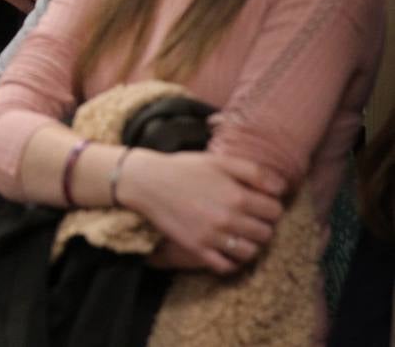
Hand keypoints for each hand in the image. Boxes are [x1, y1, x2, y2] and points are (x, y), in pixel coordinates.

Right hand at [120, 150, 285, 275]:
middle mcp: (228, 219)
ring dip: (251, 244)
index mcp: (237, 195)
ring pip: (251, 252)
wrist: (147, 182)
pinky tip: (228, 250)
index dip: (270, 206)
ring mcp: (213, 237)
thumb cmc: (184, 168)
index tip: (259, 204)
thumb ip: (254, 171)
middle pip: (266, 233)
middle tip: (250, 219)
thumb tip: (281, 188)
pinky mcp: (197, 249)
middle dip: (262, 226)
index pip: (275, 211)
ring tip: (241, 234)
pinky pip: (226, 267)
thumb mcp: (220, 161)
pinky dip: (232, 262)